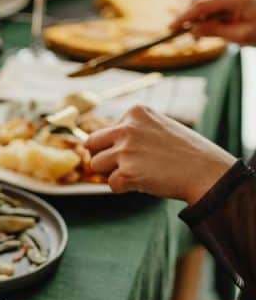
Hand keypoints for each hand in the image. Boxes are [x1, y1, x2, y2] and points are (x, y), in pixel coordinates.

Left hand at [85, 105, 235, 203]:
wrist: (208, 172)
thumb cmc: (186, 152)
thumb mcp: (158, 127)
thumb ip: (132, 130)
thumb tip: (94, 142)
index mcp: (136, 112)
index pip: (104, 130)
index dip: (114, 145)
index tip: (138, 151)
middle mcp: (127, 128)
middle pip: (90, 144)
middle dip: (103, 156)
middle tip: (124, 164)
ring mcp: (126, 150)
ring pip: (95, 164)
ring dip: (112, 172)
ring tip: (138, 172)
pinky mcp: (127, 172)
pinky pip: (111, 184)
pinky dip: (124, 187)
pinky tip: (145, 182)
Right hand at [171, 0, 255, 44]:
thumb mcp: (240, 35)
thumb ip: (214, 31)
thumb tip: (192, 31)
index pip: (201, 5)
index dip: (184, 17)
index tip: (170, 28)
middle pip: (199, 1)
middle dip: (191, 19)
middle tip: (191, 38)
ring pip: (202, 1)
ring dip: (199, 18)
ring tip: (205, 34)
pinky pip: (210, 2)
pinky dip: (206, 15)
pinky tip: (212, 25)